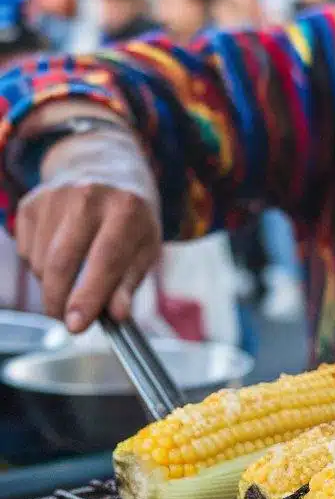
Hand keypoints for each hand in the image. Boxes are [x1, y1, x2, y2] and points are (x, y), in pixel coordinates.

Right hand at [16, 183, 160, 330]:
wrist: (106, 172)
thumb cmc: (131, 222)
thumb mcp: (145, 249)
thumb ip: (129, 283)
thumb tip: (116, 315)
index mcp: (126, 209)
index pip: (104, 259)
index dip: (88, 296)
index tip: (76, 326)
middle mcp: (88, 197)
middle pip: (62, 262)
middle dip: (59, 301)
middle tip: (67, 321)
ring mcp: (55, 196)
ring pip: (40, 261)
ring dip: (52, 284)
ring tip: (75, 277)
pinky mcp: (31, 202)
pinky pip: (26, 252)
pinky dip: (40, 266)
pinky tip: (60, 253)